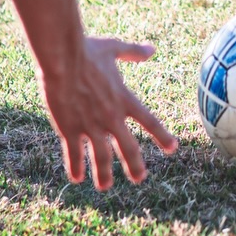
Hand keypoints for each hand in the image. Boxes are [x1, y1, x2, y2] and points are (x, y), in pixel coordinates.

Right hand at [40, 36, 177, 189]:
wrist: (63, 58)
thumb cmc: (87, 50)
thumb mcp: (114, 48)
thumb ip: (134, 52)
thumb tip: (152, 50)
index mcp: (124, 99)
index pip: (149, 122)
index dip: (162, 136)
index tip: (173, 148)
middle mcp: (111, 117)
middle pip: (128, 148)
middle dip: (135, 165)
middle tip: (140, 178)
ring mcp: (91, 126)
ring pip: (102, 158)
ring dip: (104, 174)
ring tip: (105, 186)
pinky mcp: (70, 129)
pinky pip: (74, 154)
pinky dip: (76, 167)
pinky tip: (76, 178)